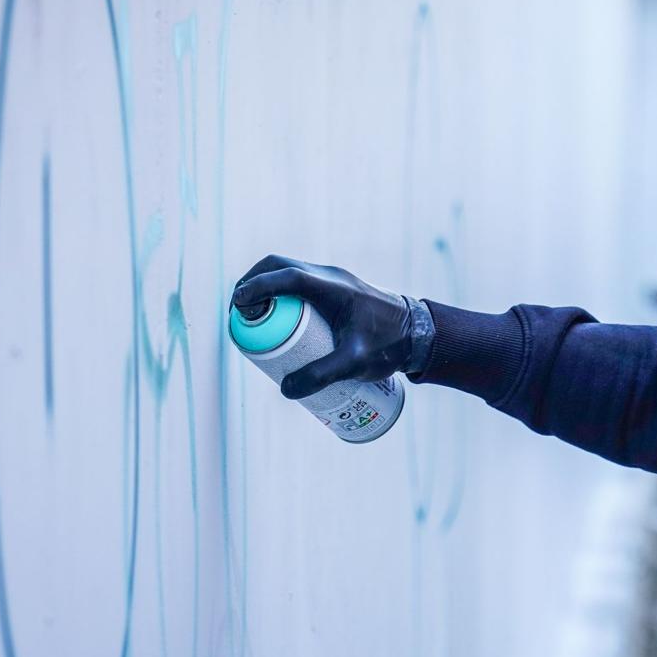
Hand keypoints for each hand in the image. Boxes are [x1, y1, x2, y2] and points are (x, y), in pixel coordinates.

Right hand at [232, 256, 414, 399]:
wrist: (419, 333)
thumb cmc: (390, 344)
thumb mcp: (355, 363)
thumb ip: (320, 376)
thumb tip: (284, 389)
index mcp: (332, 286)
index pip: (285, 276)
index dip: (256, 287)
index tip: (237, 306)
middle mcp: (329, 277)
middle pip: (279, 266)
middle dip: (252, 283)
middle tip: (238, 314)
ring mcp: (332, 280)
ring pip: (288, 271)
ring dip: (265, 286)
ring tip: (251, 318)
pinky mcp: (335, 289)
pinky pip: (298, 282)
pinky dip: (280, 292)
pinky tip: (276, 319)